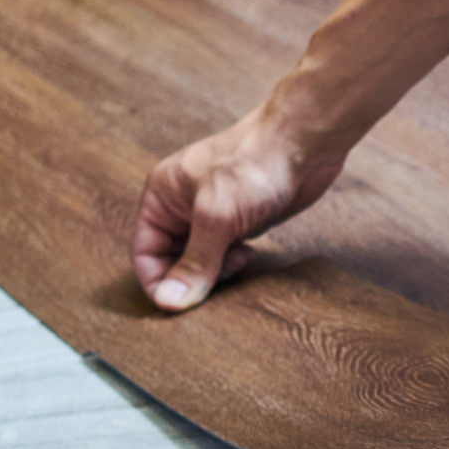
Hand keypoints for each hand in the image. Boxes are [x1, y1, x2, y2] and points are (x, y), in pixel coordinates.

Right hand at [132, 105, 345, 311]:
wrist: (304, 143)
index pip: (145, 251)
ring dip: (216, 272)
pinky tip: (250, 256)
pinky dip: (234, 263)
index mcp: (162, 197)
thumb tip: (170, 301)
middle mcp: (182, 205)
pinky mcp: (241, 220)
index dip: (158, 281)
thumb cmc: (255, 165)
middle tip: (218, 283)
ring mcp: (213, 213)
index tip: (179, 306)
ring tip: (239, 262)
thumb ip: (196, 262)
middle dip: (192, 278)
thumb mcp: (218, 217)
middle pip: (173, 259)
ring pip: (202, 259)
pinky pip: (226, 253)